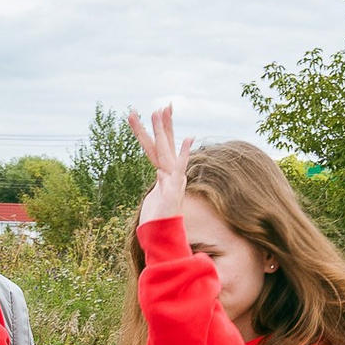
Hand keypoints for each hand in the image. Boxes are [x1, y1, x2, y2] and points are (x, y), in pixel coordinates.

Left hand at [128, 105, 192, 225]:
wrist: (162, 239)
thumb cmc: (156, 222)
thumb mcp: (154, 198)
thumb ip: (159, 186)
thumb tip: (160, 178)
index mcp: (163, 174)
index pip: (157, 149)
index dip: (156, 131)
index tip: (156, 112)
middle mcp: (169, 174)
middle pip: (163, 144)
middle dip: (160, 125)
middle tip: (162, 105)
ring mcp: (172, 181)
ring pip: (165, 151)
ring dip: (164, 130)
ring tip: (161, 111)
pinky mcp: (173, 189)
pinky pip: (178, 169)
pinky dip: (184, 154)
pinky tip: (190, 139)